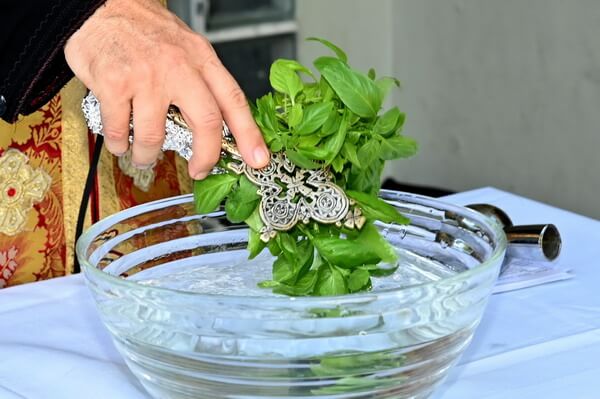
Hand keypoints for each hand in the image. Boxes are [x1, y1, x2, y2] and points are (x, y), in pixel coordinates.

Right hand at [64, 0, 268, 178]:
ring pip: (156, 136)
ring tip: (144, 158)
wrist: (101, 4)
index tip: (258, 158)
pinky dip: (120, 145)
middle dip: (206, 156)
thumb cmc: (144, 28)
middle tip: (199, 170)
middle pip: (206, 122)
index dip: (249, 134)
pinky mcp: (115, 84)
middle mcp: (179, 66)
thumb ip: (201, 80)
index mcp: (201, 58)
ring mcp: (147, 76)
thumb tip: (216, 124)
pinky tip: (121, 143)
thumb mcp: (186, 46)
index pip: (234, 100)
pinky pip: (120, 130)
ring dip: (148, 156)